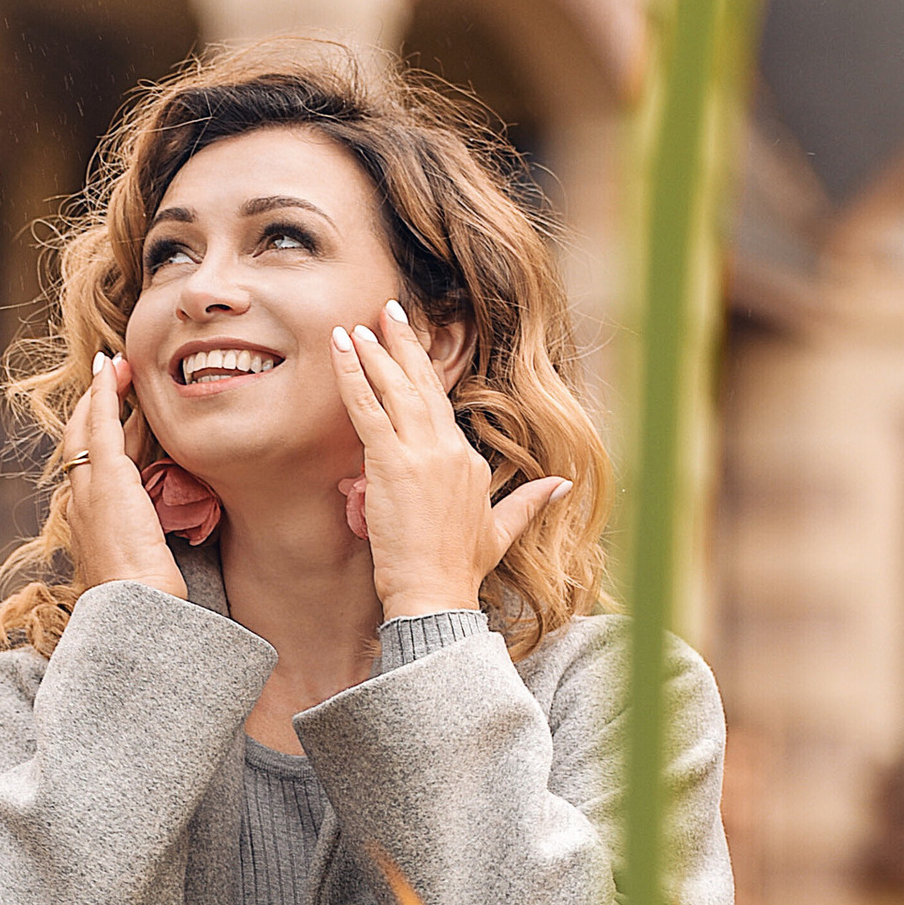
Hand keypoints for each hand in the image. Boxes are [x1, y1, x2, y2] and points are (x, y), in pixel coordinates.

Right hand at [60, 352, 188, 604]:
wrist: (135, 609)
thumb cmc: (147, 598)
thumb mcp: (148, 564)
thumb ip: (154, 538)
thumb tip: (173, 524)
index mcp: (92, 523)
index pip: (97, 468)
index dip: (105, 438)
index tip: (120, 416)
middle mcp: (81, 502)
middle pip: (82, 443)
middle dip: (96, 407)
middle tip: (112, 377)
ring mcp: (89, 489)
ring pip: (88, 429)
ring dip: (101, 393)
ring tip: (116, 366)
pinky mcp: (106, 479)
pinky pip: (100, 425)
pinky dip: (103, 394)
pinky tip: (111, 370)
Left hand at [330, 299, 568, 618]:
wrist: (436, 593)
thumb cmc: (460, 568)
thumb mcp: (502, 530)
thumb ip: (531, 501)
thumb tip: (564, 485)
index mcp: (468, 459)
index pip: (440, 407)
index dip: (423, 374)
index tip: (407, 348)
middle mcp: (447, 448)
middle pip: (421, 384)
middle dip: (403, 344)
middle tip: (387, 312)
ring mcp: (420, 452)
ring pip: (394, 389)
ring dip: (373, 352)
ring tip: (356, 325)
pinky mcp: (389, 462)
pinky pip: (367, 409)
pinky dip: (352, 376)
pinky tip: (339, 351)